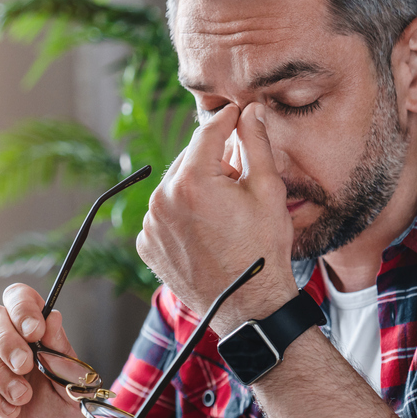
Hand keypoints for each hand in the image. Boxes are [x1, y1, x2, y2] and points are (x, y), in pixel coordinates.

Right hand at [0, 284, 87, 417]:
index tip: (35, 330)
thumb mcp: (70, 387)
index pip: (20, 299)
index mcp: (30, 333)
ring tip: (22, 399)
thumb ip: (62, 355)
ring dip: (3, 375)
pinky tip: (8, 411)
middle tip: (25, 366)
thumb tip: (53, 318)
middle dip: (9, 339)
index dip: (23, 307)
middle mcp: (2, 341)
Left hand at [137, 103, 298, 332]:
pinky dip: (182, 213)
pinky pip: (164, 214)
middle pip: (189, 158)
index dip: (226, 118)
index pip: (208, 131)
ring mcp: (151, 224)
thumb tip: (250, 112)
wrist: (248, 306)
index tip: (237, 112)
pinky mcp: (148, 245)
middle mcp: (162, 199)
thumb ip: (256, 144)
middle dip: (213, 159)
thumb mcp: (268, 191)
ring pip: (175, 186)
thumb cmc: (263, 249)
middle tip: (239, 176)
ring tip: (224, 212)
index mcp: (193, 181)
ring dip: (196, 187)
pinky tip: (206, 230)